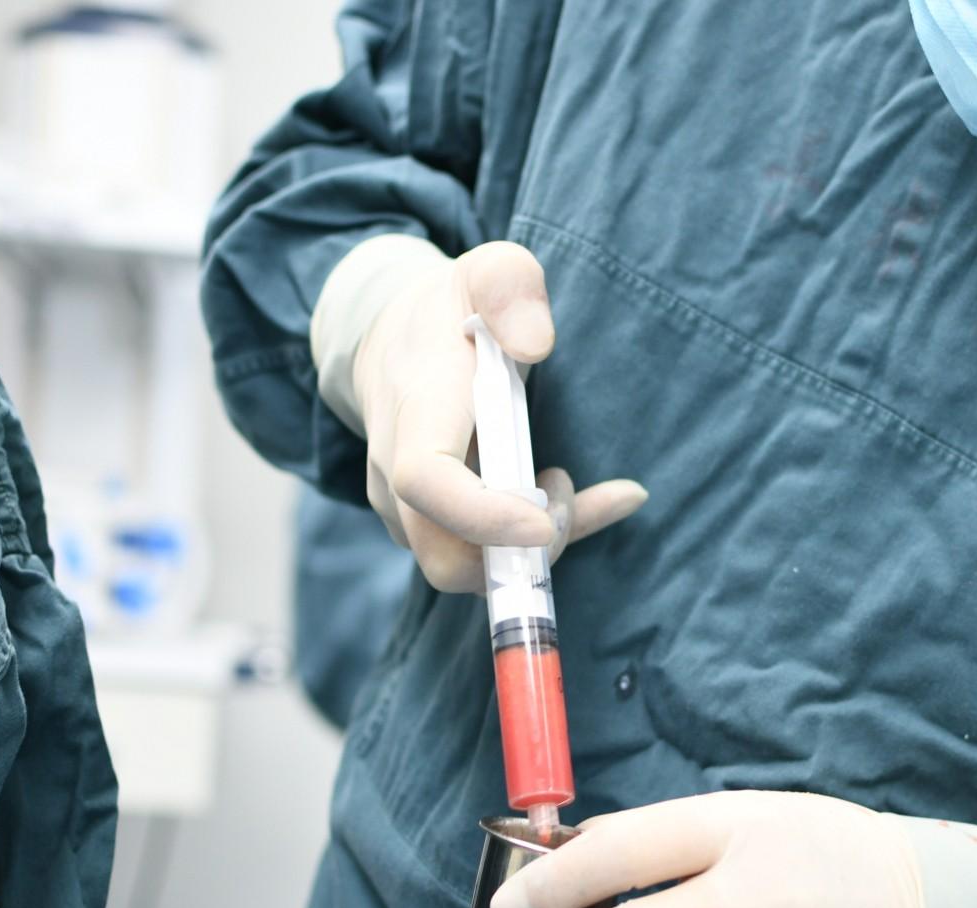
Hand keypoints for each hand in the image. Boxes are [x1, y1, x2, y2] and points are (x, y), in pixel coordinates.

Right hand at [345, 240, 646, 591]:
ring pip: (469, 568)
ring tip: (564, 480)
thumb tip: (535, 344)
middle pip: (446, 558)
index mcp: (415, 412)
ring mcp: (406, 509)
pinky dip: (538, 544)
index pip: (426, 482)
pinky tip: (584, 501)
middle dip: (522, 550)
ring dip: (535, 547)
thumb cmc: (450, 308)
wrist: (392, 336)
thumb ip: (512, 287)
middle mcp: (396, 474)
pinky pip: (480, 560)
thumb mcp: (488, 269)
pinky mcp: (427, 526)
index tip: (545, 517)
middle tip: (563, 489)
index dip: (486, 517)